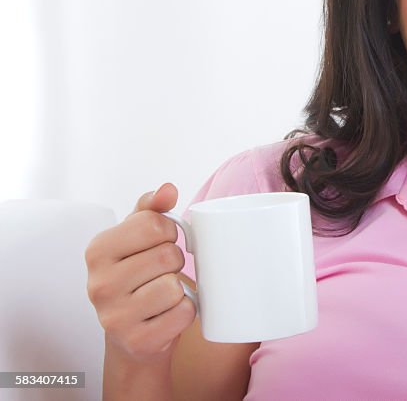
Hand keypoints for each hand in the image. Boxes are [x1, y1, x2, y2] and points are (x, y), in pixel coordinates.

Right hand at [85, 183, 196, 361]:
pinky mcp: (137, 340)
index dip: (169, 232)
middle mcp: (98, 284)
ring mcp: (114, 316)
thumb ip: (151, 208)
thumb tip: (168, 189)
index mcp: (97, 251)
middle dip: (174, 262)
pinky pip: (184, 312)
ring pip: (175, 285)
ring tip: (162, 294)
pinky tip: (166, 314)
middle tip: (161, 273)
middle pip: (168, 255)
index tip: (160, 243)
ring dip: (180, 288)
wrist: (132, 335)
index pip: (154, 224)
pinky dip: (185, 311)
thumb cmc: (137, 276)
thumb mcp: (136, 238)